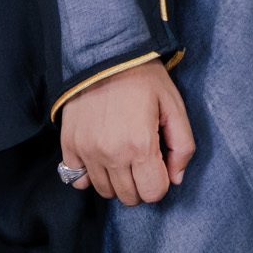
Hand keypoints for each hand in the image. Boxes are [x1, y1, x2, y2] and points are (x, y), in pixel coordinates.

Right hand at [58, 60, 194, 206]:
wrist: (105, 55)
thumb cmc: (144, 79)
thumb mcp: (175, 106)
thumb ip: (182, 146)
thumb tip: (176, 178)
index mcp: (141, 145)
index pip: (153, 193)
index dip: (161, 181)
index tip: (160, 163)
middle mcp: (111, 154)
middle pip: (130, 197)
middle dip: (141, 182)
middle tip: (143, 158)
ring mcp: (87, 152)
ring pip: (105, 192)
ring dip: (118, 180)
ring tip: (124, 153)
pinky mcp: (69, 146)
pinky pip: (78, 180)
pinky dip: (91, 175)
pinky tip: (102, 155)